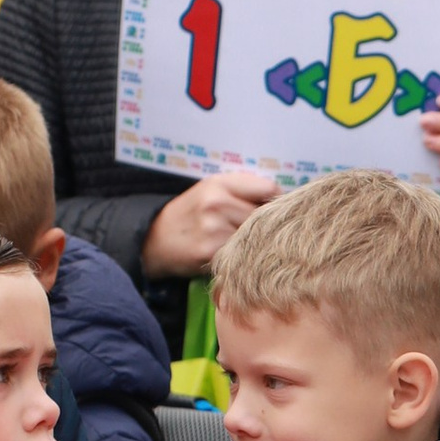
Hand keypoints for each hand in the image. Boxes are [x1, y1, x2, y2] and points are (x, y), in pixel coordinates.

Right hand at [142, 165, 281, 276]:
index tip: (273, 211)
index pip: (269, 190)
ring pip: (255, 237)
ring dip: (254, 243)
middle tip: (258, 232)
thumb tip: (284, 199)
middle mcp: (216, 203)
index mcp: (219, 183)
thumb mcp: (210, 190)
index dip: (275, 202)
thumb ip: (243, 190)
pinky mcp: (210, 253)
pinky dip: (241, 257)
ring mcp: (213, 228)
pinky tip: (231, 255)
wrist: (154, 239)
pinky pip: (241, 255)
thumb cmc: (190, 214)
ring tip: (241, 244)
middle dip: (265, 225)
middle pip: (264, 216)